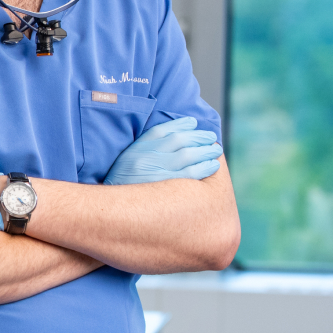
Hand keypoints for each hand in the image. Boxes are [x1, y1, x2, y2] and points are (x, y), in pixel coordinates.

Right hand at [104, 117, 221, 185]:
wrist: (117, 210)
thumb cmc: (127, 183)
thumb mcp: (130, 159)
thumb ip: (148, 147)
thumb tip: (176, 133)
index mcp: (137, 149)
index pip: (162, 131)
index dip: (181, 125)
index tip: (194, 123)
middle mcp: (146, 158)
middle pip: (179, 140)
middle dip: (199, 137)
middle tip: (211, 138)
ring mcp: (156, 173)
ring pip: (187, 155)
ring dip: (205, 151)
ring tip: (215, 151)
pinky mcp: (166, 189)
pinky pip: (191, 174)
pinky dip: (204, 167)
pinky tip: (212, 166)